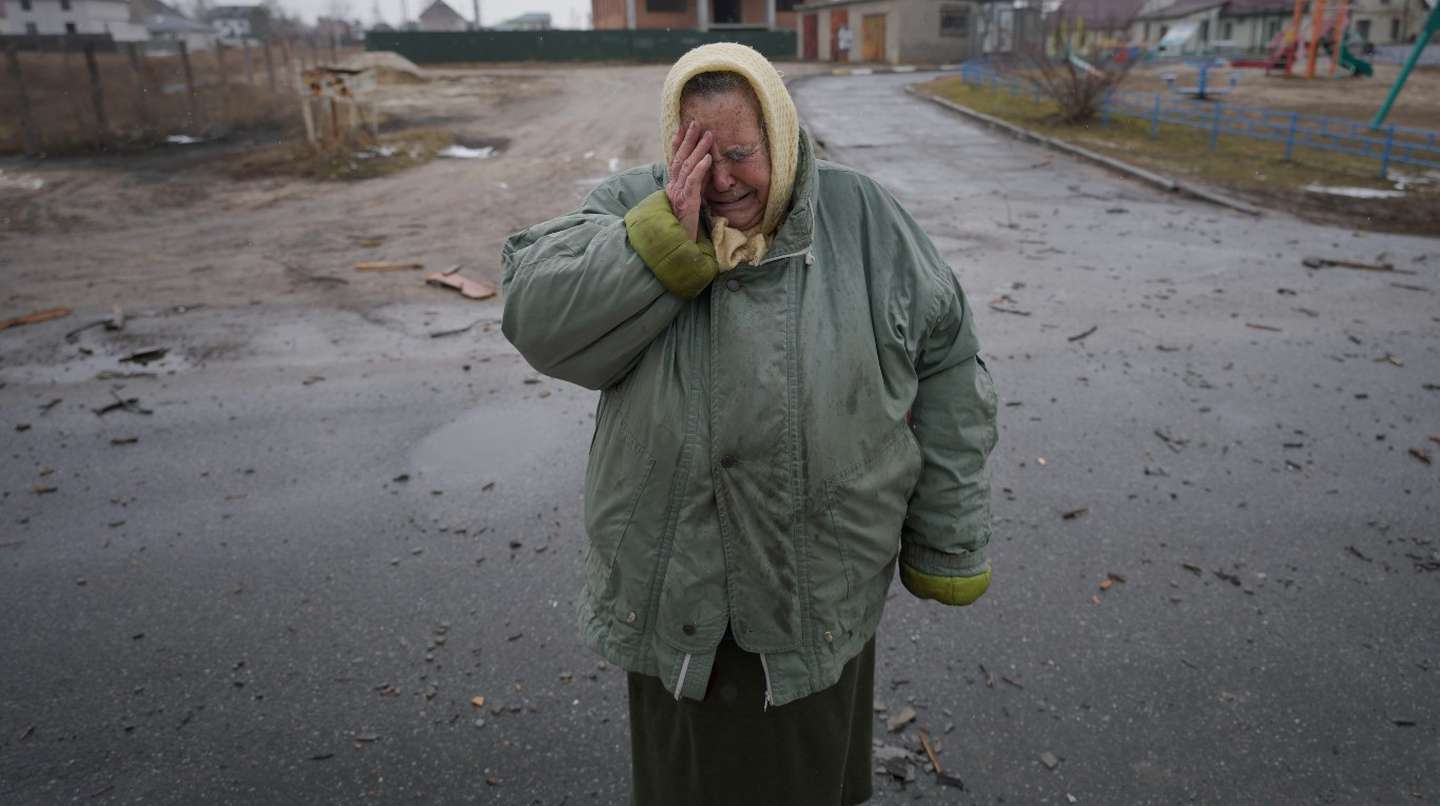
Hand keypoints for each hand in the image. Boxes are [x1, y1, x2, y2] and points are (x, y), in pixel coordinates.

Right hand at [666, 122, 712, 242]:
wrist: (678, 247)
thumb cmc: (685, 228)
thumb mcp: (690, 203)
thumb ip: (694, 188)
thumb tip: (704, 172)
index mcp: (674, 188)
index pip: (675, 161)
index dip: (679, 143)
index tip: (683, 128)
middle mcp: (674, 188)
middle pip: (680, 159)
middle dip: (688, 139)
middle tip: (695, 122)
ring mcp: (679, 195)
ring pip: (687, 167)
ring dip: (698, 149)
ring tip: (707, 135)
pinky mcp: (687, 203)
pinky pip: (693, 182)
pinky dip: (700, 169)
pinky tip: (707, 159)